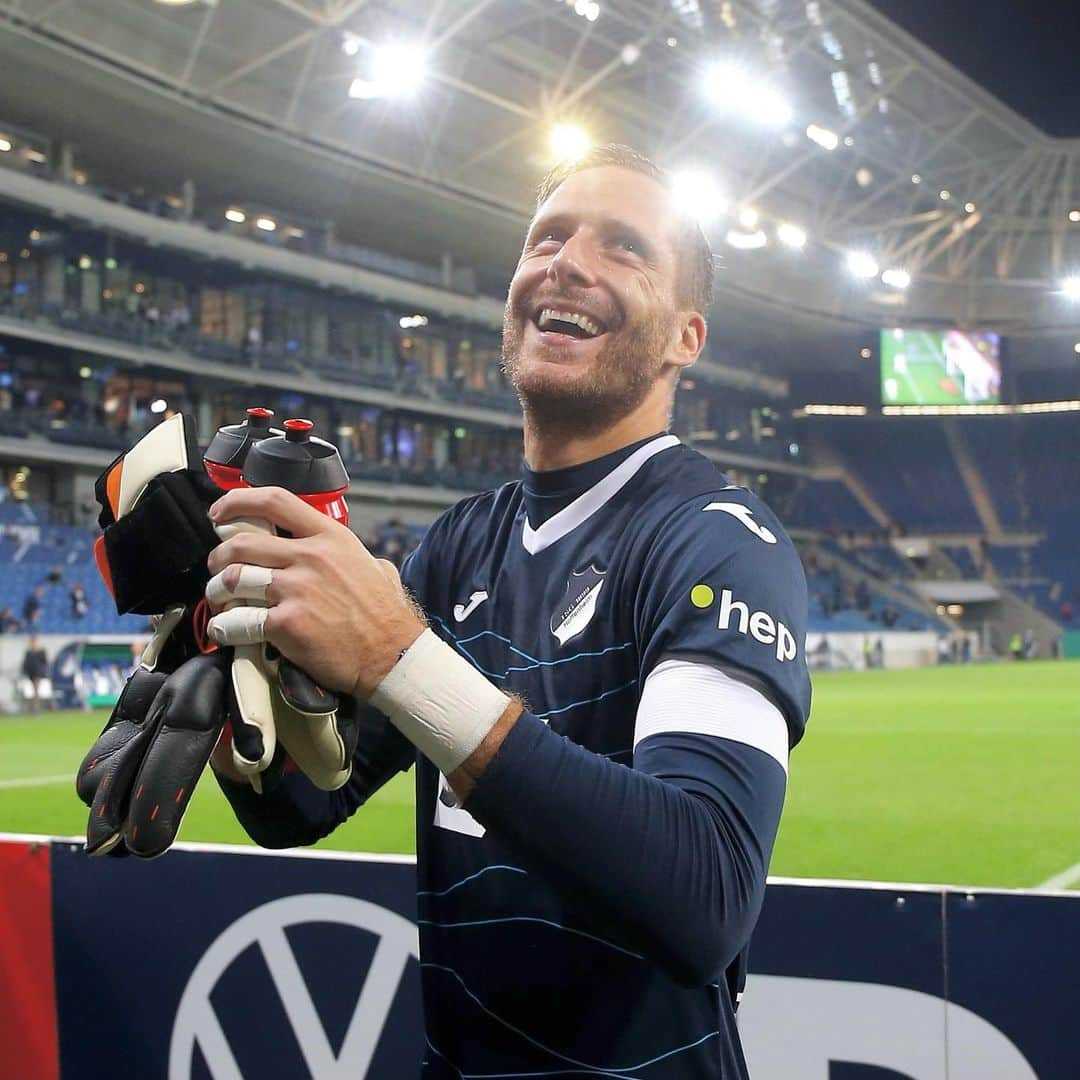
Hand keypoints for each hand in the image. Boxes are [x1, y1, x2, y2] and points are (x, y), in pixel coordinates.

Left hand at [205, 487, 425, 697]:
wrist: (392, 656)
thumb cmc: (386, 615)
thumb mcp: (374, 566)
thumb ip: (349, 554)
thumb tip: (342, 554)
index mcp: (331, 537)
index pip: (275, 501)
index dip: (238, 502)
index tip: (220, 512)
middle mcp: (311, 557)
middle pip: (241, 543)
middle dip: (218, 556)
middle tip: (216, 568)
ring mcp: (297, 590)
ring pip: (232, 579)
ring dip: (217, 592)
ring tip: (220, 602)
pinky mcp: (287, 624)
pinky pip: (238, 619)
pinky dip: (224, 626)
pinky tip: (226, 630)